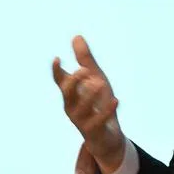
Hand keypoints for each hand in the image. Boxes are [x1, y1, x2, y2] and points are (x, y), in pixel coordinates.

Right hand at [52, 36, 126, 173]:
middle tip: (84, 70)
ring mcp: (81, 120)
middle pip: (67, 94)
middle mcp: (72, 106)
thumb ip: (85, 59)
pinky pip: (98, 122)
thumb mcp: (95, 78)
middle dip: (73, 82)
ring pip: (81, 108)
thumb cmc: (98, 104)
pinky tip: (116, 100)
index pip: (60, 81)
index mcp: (71, 94)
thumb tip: (76, 36)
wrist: (107, 136)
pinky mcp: (93, 131)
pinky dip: (106, 111)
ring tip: (101, 83)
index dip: (57, 71)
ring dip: (90, 96)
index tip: (57, 58)